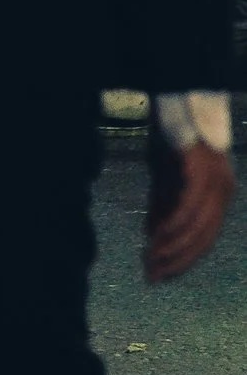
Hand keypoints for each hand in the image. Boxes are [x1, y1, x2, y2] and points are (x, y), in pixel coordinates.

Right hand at [146, 131, 234, 281]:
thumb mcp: (163, 176)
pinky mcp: (203, 170)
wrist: (177, 99)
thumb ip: (161, 204)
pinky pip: (189, 207)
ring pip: (198, 226)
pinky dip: (172, 224)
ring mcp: (216, 180)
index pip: (205, 237)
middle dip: (177, 259)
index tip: (161, 275)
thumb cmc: (172, 136)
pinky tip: (155, 233)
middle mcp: (224, 190)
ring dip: (172, 246)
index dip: (183, 259)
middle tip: (152, 274)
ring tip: (150, 257)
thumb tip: (151, 235)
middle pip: (204, 238)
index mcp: (219, 194)